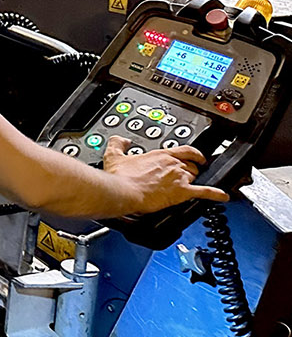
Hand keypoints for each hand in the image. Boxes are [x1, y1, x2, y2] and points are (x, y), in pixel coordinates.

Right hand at [102, 136, 228, 211]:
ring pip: (196, 176)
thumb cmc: (120, 176)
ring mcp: (179, 178)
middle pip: (192, 165)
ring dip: (196, 180)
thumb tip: (121, 140)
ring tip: (194, 186)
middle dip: (192, 169)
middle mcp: (172, 163)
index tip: (196, 156)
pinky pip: (204, 192)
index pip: (184, 150)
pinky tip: (223, 196)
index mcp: (160, 154)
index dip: (193, 153)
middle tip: (188, 174)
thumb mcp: (114, 155)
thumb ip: (118, 144)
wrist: (123, 191)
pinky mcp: (182, 192)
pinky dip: (216, 194)